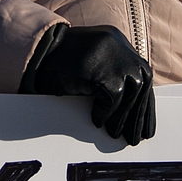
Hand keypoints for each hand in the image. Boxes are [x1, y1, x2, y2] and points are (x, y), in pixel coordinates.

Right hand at [19, 24, 154, 144]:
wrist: (37, 51)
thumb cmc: (60, 62)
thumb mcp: (92, 65)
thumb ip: (112, 76)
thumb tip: (130, 109)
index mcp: (119, 42)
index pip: (142, 75)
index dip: (144, 102)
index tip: (145, 125)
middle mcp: (120, 45)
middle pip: (142, 84)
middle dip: (139, 114)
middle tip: (136, 138)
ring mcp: (113, 54)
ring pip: (132, 91)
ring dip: (123, 116)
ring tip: (114, 134)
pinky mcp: (102, 67)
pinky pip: (113, 96)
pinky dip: (105, 111)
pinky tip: (96, 121)